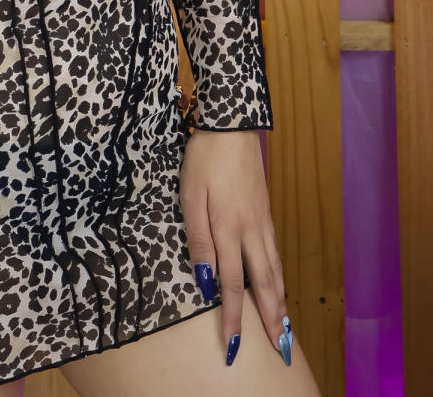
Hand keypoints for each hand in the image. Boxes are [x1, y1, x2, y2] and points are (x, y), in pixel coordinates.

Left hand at [179, 130, 292, 366]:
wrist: (231, 125)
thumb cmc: (204, 159)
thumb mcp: (190, 196)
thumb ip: (198, 239)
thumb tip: (206, 279)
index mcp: (228, 229)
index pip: (231, 284)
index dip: (232, 317)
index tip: (234, 346)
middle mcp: (250, 231)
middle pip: (264, 284)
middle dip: (271, 319)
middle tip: (280, 349)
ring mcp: (262, 221)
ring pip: (274, 270)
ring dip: (280, 301)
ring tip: (285, 326)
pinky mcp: (265, 211)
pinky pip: (275, 252)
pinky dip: (280, 276)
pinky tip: (279, 283)